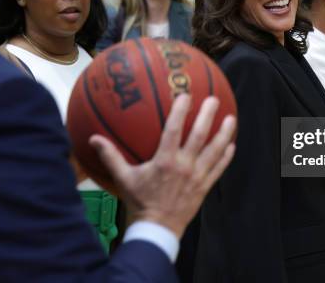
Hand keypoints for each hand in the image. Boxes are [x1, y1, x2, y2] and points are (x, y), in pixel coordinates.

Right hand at [90, 94, 235, 238]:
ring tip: (231, 118)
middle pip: (200, 136)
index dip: (180, 112)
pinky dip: (226, 157)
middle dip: (208, 116)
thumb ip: (111, 157)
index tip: (185, 95)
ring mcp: (197, 176)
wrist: (157, 229)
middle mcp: (184, 166)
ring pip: (215, 151)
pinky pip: (219, 169)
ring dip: (224, 133)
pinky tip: (232, 145)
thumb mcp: (123, 178)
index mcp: (165, 161)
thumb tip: (93, 139)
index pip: (174, 131)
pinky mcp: (205, 187)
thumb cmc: (139, 201)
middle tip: (213, 99)